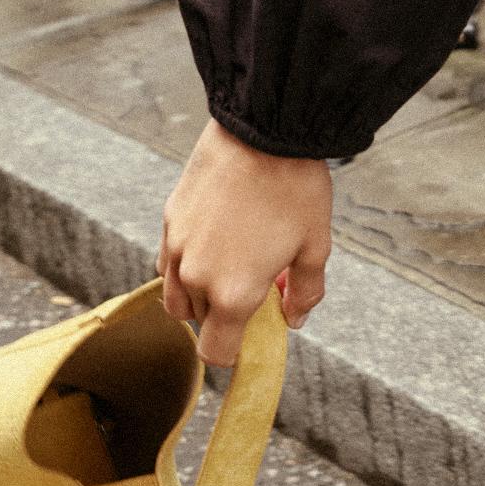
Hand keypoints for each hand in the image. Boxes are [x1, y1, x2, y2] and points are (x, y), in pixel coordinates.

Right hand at [158, 117, 332, 366]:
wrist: (263, 132)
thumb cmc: (295, 190)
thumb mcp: (315, 247)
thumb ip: (304, 292)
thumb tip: (293, 319)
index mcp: (234, 294)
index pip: (216, 353)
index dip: (234, 353)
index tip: (252, 335)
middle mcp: (196, 278)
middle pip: (200, 323)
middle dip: (224, 315)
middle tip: (255, 286)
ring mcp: (177, 249)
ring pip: (177, 295)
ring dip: (199, 294)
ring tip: (232, 265)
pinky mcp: (169, 221)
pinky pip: (169, 261)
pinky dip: (186, 265)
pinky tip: (215, 241)